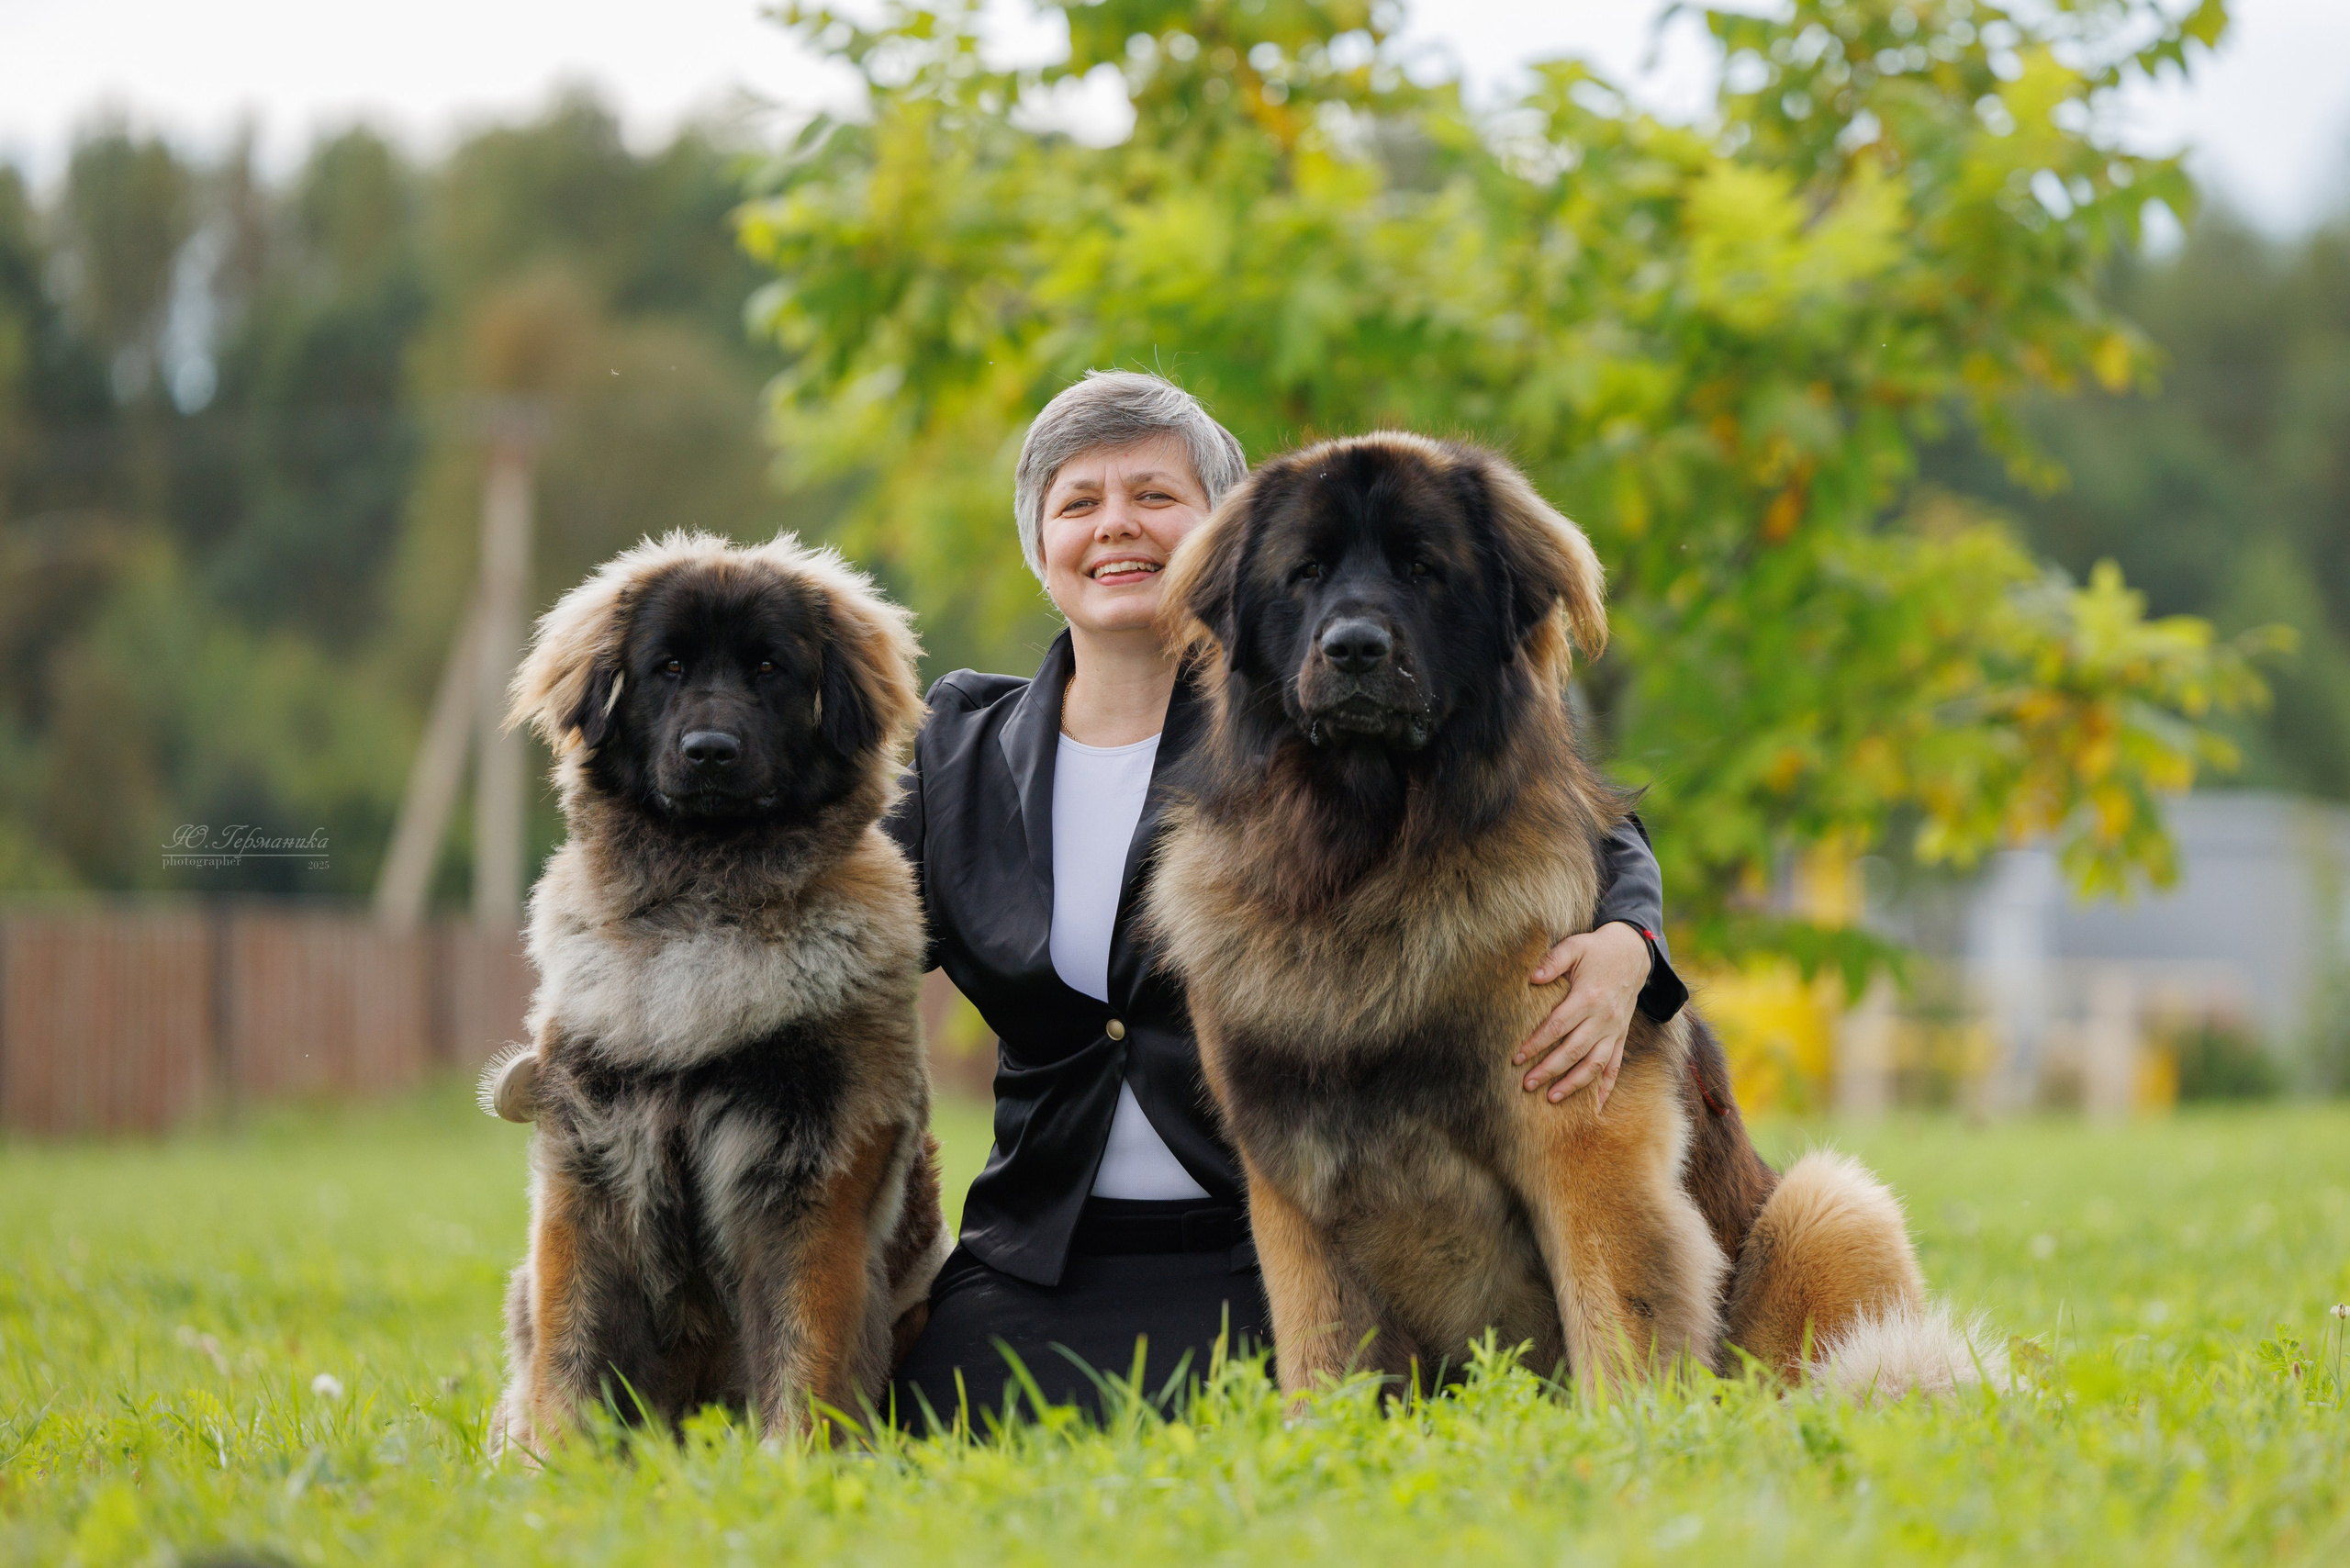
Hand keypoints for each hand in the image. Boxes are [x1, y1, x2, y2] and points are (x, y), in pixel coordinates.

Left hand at [1512, 922, 1650, 1112]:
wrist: (1634, 952)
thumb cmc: (1597, 950)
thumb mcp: (1574, 947)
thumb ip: (1552, 961)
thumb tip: (1531, 977)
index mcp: (1588, 997)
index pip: (1558, 1026)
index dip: (1537, 1043)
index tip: (1517, 1058)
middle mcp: (1604, 1018)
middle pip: (1574, 1050)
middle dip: (1549, 1070)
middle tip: (1527, 1085)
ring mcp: (1615, 1030)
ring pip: (1595, 1064)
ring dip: (1574, 1084)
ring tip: (1552, 1098)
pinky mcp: (1621, 1036)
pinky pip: (1615, 1065)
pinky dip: (1606, 1086)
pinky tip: (1595, 1105)